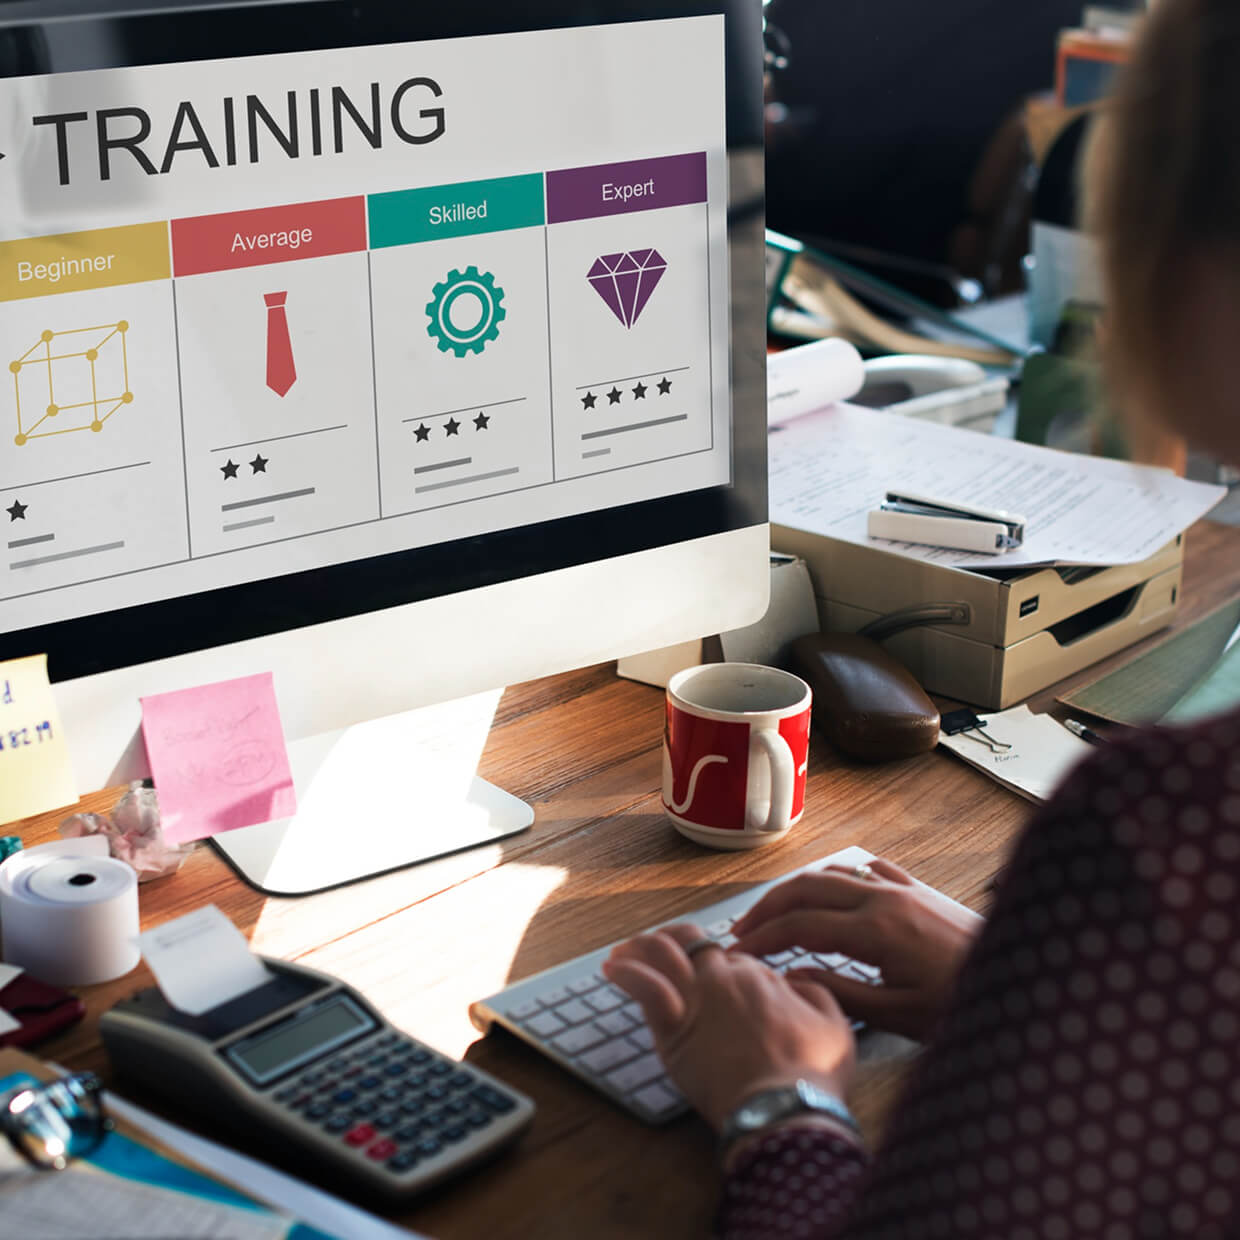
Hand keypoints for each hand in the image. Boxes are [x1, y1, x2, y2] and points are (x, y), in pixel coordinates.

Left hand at [603, 922, 855, 1131]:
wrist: (784, 1109)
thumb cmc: (813, 1074)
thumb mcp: (836, 1024)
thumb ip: (815, 992)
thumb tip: (795, 979)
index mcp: (759, 974)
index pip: (728, 956)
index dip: (719, 962)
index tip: (712, 973)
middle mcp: (723, 978)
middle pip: (691, 943)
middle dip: (674, 940)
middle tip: (660, 946)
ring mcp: (696, 999)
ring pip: (661, 955)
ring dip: (641, 947)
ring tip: (626, 950)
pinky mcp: (673, 1029)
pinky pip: (643, 987)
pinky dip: (626, 972)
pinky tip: (612, 968)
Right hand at [730, 858, 982, 1039]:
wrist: (1024, 979)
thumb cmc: (963, 1003)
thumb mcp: (900, 1014)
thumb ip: (841, 994)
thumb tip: (792, 978)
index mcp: (875, 929)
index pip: (800, 925)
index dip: (763, 938)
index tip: (738, 953)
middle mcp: (883, 898)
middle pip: (806, 887)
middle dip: (768, 906)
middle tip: (742, 930)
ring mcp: (902, 889)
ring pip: (833, 873)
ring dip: (797, 890)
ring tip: (774, 912)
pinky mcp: (918, 890)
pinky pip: (866, 870)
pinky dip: (836, 877)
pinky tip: (830, 890)